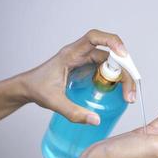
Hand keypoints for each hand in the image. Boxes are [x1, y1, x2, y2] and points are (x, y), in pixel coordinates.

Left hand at [19, 29, 134, 124]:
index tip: (123, 55)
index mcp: (71, 54)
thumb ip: (73, 112)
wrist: (28, 87)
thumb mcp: (54, 101)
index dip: (111, 41)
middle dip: (124, 70)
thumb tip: (96, 120)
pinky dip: (116, 79)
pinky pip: (107, 69)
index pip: (94, 37)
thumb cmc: (37, 88)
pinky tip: (119, 91)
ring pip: (111, 62)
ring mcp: (85, 61)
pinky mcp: (88, 69)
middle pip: (110, 54)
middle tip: (129, 92)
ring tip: (128, 94)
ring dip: (123, 76)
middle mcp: (81, 54)